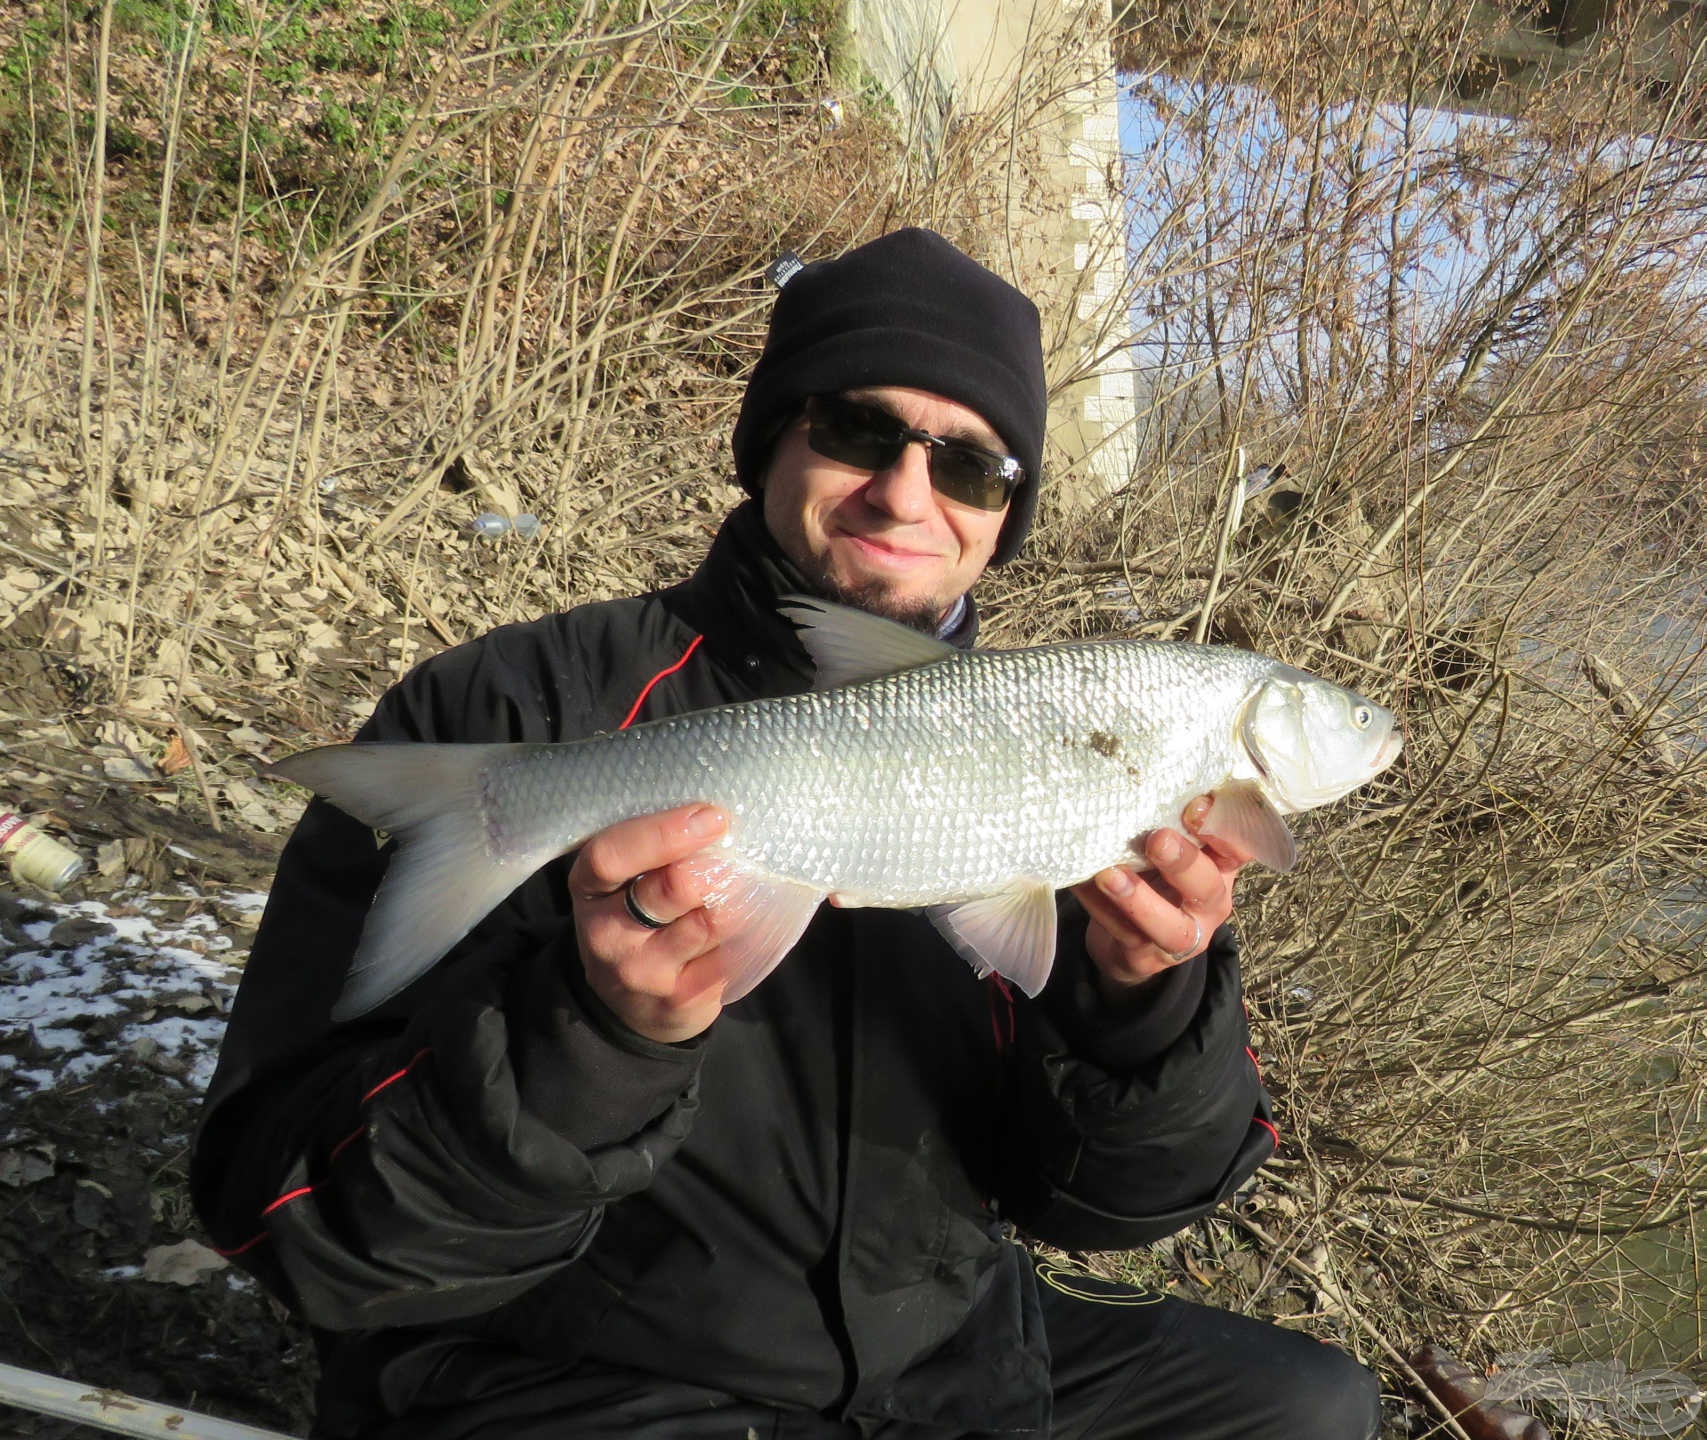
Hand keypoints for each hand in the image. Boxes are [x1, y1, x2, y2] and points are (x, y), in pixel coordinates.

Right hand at [567, 803, 733, 1043]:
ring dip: (737, 899)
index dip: (664, 833)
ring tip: (744, 887)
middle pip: (673, 888)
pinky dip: (749, 932)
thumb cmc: (634, 921)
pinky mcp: (680, 999)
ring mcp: (643, 972)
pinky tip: (748, 922)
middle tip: (739, 855)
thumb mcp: (621, 883)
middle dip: (715, 866)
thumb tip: (713, 815)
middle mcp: (607, 935)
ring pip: (711, 921)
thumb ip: (653, 851)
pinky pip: (731, 954)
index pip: (611, 856)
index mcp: (589, 890)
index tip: (712, 816)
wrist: (630, 1006)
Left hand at [1070, 795, 1246, 998]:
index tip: (1196, 805)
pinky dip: (1098, 907)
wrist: (1131, 941)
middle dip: (1182, 862)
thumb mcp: (1174, 846)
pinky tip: (1081, 883)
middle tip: (1156, 839)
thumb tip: (1139, 774)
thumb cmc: (1156, 875)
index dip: (1224, 829)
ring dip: (1138, 899)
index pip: (1240, 847)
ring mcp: (1183, 935)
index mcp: (1221, 867)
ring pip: (1169, 925)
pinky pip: (1122, 932)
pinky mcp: (1146, 956)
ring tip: (1109, 875)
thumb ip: (1170, 820)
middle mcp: (1210, 902)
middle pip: (1207, 887)